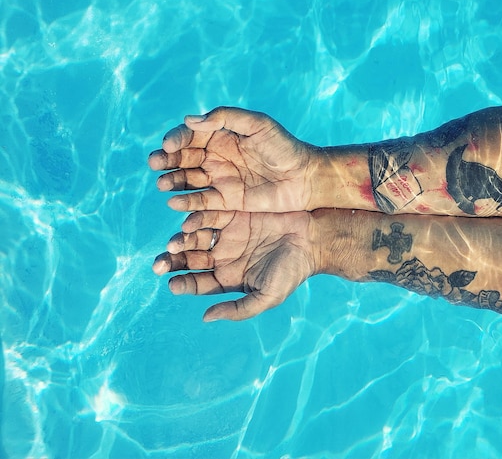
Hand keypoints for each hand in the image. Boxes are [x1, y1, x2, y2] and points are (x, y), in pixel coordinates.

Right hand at [148, 107, 315, 211]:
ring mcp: (220, 179)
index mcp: (222, 135)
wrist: (306, 178)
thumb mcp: (258, 125)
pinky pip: (201, 202)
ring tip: (163, 183)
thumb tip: (190, 120)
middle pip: (183, 157)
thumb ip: (226, 118)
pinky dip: (187, 203)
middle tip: (156, 164)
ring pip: (188, 180)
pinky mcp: (226, 201)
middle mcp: (217, 157)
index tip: (168, 145)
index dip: (177, 139)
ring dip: (172, 181)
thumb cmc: (285, 147)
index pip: (191, 135)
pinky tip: (175, 203)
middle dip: (167, 160)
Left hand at [152, 210, 315, 320]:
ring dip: (181, 241)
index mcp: (228, 278)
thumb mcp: (267, 296)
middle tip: (160, 263)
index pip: (198, 283)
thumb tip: (206, 317)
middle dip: (173, 262)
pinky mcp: (233, 212)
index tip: (173, 284)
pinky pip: (209, 215)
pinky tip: (187, 222)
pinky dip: (196, 219)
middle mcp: (223, 256)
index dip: (184, 284)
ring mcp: (227, 233)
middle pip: (191, 260)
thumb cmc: (293, 271)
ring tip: (173, 244)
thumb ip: (238, 309)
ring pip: (195, 237)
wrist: (313, 239)